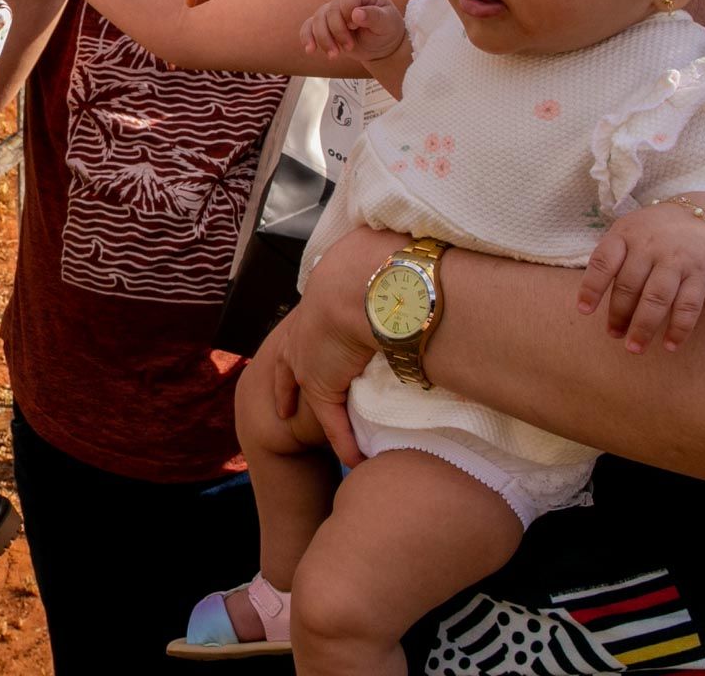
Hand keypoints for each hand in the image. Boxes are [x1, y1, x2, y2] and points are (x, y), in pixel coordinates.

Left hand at [266, 225, 398, 467]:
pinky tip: (355, 458)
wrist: (359, 283)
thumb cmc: (376, 260)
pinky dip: (343, 439)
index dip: (312, 331)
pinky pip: (332, 420)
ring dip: (304, 411)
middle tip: (287, 395)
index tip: (314, 339)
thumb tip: (416, 245)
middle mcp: (308, 330)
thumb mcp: (380, 252)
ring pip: (304, 392)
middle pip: (290, 360)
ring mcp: (312, 361)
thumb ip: (391, 254)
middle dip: (288, 377)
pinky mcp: (324, 387)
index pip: (311, 319)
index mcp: (320, 298)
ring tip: (299, 430)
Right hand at [299, 0, 404, 62]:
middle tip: (350, 47)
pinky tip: (310, 50)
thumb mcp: (388, 23)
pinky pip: (309, 27)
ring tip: (334, 55)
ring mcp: (332, 13)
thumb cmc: (388, 30)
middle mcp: (343, 0)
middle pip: (330, 11)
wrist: (382, 45)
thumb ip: (374, 16)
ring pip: (317, 20)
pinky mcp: (325, 26)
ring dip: (323, 39)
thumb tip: (356, 13)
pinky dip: (307, 38)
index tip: (357, 26)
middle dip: (337, 32)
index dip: (348, 13)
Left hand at [576, 201, 704, 353]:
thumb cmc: (651, 233)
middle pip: (629, 285)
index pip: (603, 262)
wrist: (701, 218)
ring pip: (657, 298)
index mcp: (625, 235)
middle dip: (619, 315)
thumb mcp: (626, 233)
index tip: (583, 311)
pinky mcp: (700, 275)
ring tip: (634, 347)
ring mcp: (676, 260)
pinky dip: (679, 328)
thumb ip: (610, 260)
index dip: (591, 287)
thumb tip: (590, 300)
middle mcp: (650, 246)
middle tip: (613, 334)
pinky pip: (688, 306)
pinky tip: (669, 346)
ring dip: (644, 327)